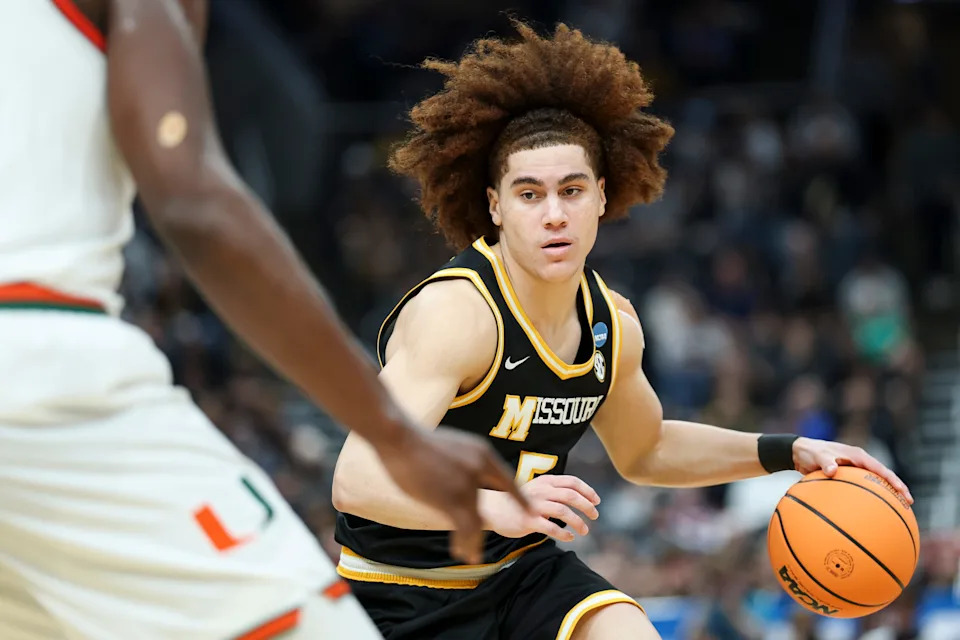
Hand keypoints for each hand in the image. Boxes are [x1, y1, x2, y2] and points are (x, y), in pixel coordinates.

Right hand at [376, 425, 529, 564]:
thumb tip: (464, 484)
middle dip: (496, 522)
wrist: (401, 438)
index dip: (519, 498)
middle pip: (495, 502)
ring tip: (472, 556)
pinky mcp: (452, 499)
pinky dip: (465, 543)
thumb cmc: (418, 442)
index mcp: (482, 453)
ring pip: (477, 521)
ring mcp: (467, 485)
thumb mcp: (452, 447)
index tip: (531, 511)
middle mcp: (480, 469)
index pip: (507, 480)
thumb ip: (464, 466)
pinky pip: (465, 527)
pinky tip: (463, 552)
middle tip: (496, 537)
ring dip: (474, 542)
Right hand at [481, 474, 600, 541]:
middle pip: (571, 496)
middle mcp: (541, 491)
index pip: (572, 482)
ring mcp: (534, 505)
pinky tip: (569, 537)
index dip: (588, 491)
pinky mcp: (528, 520)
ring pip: (564, 511)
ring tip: (584, 531)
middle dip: (587, 506)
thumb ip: (554, 490)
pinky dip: (564, 533)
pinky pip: (551, 528)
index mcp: (545, 481)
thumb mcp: (536, 489)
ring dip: (578, 522)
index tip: (597, 501)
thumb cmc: (517, 500)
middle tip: (595, 516)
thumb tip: (579, 497)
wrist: (493, 508)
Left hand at [792, 437, 913, 503]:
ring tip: (897, 510)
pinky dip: (869, 497)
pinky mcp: (848, 476)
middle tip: (909, 503)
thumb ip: (825, 462)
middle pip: (883, 476)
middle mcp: (859, 462)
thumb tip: (832, 470)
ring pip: (875, 483)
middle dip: (897, 489)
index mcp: (857, 455)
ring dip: (886, 494)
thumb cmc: (810, 452)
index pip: (880, 469)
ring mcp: (855, 469)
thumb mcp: (818, 456)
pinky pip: (862, 487)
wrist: (799, 452)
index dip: (893, 481)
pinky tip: (870, 512)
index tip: (903, 492)